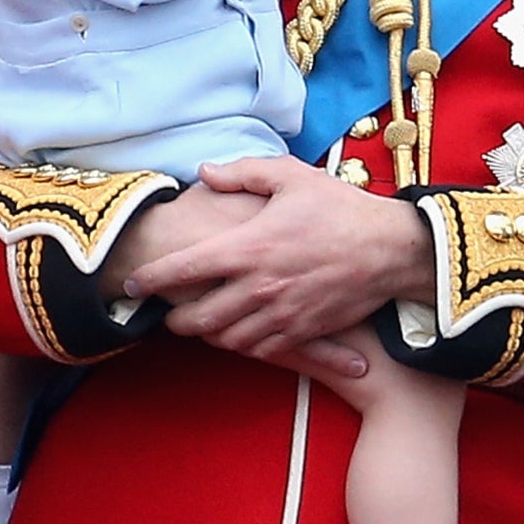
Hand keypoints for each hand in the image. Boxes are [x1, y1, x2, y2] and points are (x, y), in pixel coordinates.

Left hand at [123, 156, 431, 367]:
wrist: (392, 249)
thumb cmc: (340, 208)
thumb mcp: (290, 176)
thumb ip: (241, 172)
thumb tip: (203, 172)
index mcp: (248, 247)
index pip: (183, 270)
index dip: (150, 280)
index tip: (131, 284)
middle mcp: (259, 287)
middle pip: (198, 319)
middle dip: (174, 320)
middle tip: (166, 314)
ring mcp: (281, 314)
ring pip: (227, 340)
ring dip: (207, 335)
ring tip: (200, 324)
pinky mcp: (303, 331)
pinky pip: (261, 350)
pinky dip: (242, 345)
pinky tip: (239, 334)